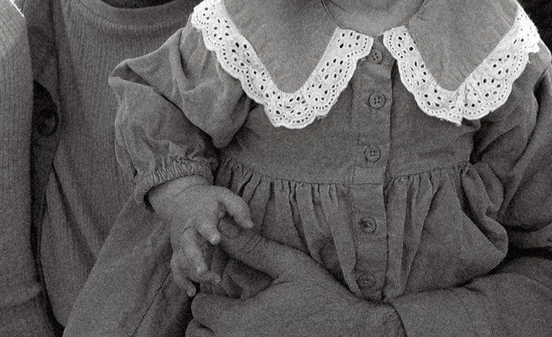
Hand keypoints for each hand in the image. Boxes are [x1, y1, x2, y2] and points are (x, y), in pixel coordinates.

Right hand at [157, 180, 253, 289]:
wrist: (182, 198)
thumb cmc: (209, 200)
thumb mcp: (224, 196)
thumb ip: (238, 208)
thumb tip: (250, 225)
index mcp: (200, 215)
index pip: (203, 223)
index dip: (209, 231)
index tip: (217, 239)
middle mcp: (188, 230)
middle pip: (187, 245)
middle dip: (194, 259)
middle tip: (203, 271)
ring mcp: (181, 243)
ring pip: (181, 260)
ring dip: (193, 273)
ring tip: (214, 281)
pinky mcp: (178, 253)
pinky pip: (175, 269)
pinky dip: (181, 281)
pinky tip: (192, 291)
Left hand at [188, 228, 384, 329]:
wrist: (354, 336)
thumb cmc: (322, 299)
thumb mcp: (289, 265)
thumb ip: (251, 247)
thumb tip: (221, 225)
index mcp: (240, 322)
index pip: (199, 308)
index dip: (212, 295)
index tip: (228, 292)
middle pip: (197, 335)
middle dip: (208, 321)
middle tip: (230, 310)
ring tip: (239, 326)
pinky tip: (253, 336)